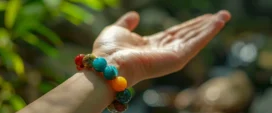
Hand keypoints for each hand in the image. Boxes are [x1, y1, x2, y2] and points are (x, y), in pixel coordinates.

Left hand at [93, 10, 230, 85]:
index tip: (202, 18)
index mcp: (151, 45)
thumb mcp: (118, 30)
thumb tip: (135, 15)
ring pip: (195, 39)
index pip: (175, 33)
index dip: (189, 25)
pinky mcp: (176, 58)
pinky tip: (218, 23)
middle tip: (221, 16)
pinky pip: (196, 43)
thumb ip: (127, 23)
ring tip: (224, 16)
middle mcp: (163, 51)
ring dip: (210, 28)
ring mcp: (170, 56)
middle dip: (204, 26)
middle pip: (188, 35)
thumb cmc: (109, 49)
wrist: (108, 63)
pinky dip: (208, 33)